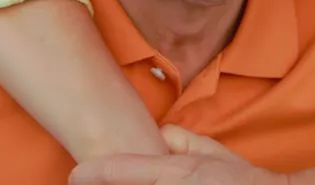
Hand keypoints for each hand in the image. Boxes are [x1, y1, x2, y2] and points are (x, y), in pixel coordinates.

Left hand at [68, 125, 287, 184]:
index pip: (121, 171)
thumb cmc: (241, 180)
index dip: (93, 174)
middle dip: (106, 183)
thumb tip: (159, 134)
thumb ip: (182, 140)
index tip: (74, 175)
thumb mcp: (211, 152)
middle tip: (85, 180)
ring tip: (100, 182)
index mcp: (174, 172)